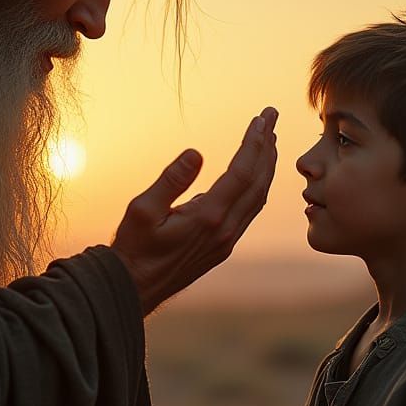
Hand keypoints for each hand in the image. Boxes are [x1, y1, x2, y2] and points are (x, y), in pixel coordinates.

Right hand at [111, 107, 277, 314]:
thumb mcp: (142, 210)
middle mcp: (224, 230)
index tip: (261, 117)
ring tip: (268, 140)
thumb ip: (171, 181)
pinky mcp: (223, 247)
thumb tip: (196, 153)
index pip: (242, 172)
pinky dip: (258, 186)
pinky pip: (249, 211)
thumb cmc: (133, 248)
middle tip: (272, 117)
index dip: (254, 143)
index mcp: (208, 218)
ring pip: (257, 198)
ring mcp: (226, 241)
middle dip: (267, 147)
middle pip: (258, 182)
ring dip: (266, 166)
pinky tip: (255, 174)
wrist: (135, 289)